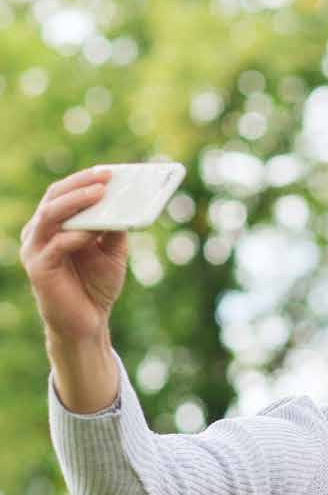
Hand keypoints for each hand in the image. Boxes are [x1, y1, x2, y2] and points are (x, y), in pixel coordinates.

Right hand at [20, 167, 128, 346]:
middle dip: (81, 185)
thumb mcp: (112, 254)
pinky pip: (57, 245)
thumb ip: (114, 230)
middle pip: (54, 198)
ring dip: (76, 203)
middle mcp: (39, 232)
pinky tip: (93, 231)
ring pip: (50, 215)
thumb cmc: (97, 287)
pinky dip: (76, 235)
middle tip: (105, 177)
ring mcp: (35, 249)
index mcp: (54, 225)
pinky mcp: (38, 268)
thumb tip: (126, 204)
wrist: (87, 324)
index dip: (83, 180)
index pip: (63, 194)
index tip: (108, 171)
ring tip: (100, 194)